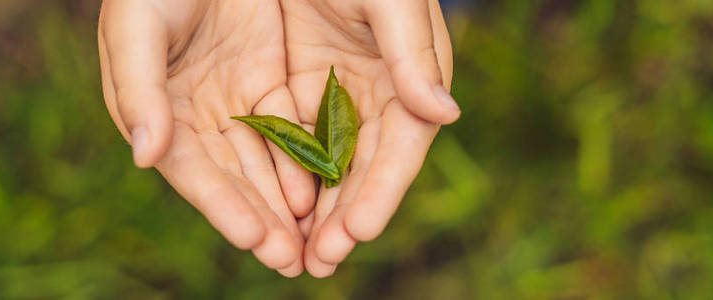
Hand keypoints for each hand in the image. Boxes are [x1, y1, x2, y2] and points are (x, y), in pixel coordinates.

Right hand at [97, 0, 315, 276]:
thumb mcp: (137, 27)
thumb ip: (139, 90)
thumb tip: (144, 155)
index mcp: (155, 110)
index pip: (192, 169)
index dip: (221, 205)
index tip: (252, 238)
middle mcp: (195, 115)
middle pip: (233, 177)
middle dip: (262, 219)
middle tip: (290, 260)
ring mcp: (234, 99)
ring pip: (266, 161)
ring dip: (288, 203)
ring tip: (312, 243)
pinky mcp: (267, 79)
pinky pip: (291, 126)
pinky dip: (305, 159)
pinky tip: (323, 191)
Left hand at [280, 0, 456, 276]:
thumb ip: (412, 52)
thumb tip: (444, 114)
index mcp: (409, 74)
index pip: (400, 145)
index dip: (382, 189)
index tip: (359, 229)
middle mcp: (374, 92)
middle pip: (360, 166)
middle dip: (342, 216)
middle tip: (320, 261)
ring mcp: (331, 91)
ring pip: (322, 163)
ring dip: (310, 210)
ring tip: (292, 254)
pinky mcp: (291, 83)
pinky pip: (285, 138)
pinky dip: (279, 176)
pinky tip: (267, 209)